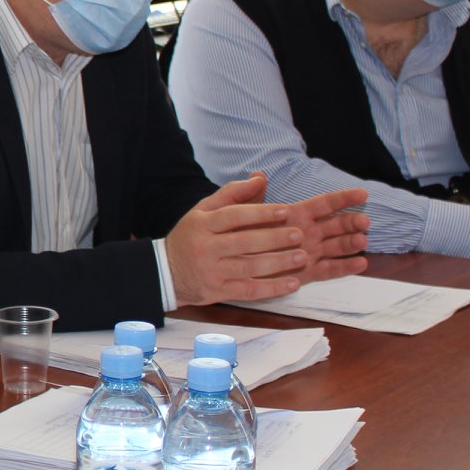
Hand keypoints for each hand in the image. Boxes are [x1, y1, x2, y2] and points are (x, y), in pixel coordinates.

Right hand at [164, 175, 369, 306]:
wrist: (167, 272)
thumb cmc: (192, 236)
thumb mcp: (204, 210)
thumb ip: (232, 193)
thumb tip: (260, 177)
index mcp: (202, 224)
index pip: (233, 216)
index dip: (260, 213)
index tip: (285, 211)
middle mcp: (205, 248)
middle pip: (244, 242)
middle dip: (274, 238)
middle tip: (300, 234)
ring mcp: (212, 272)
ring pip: (249, 267)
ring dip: (279, 263)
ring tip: (302, 256)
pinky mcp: (218, 292)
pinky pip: (249, 291)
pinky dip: (273, 288)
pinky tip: (293, 284)